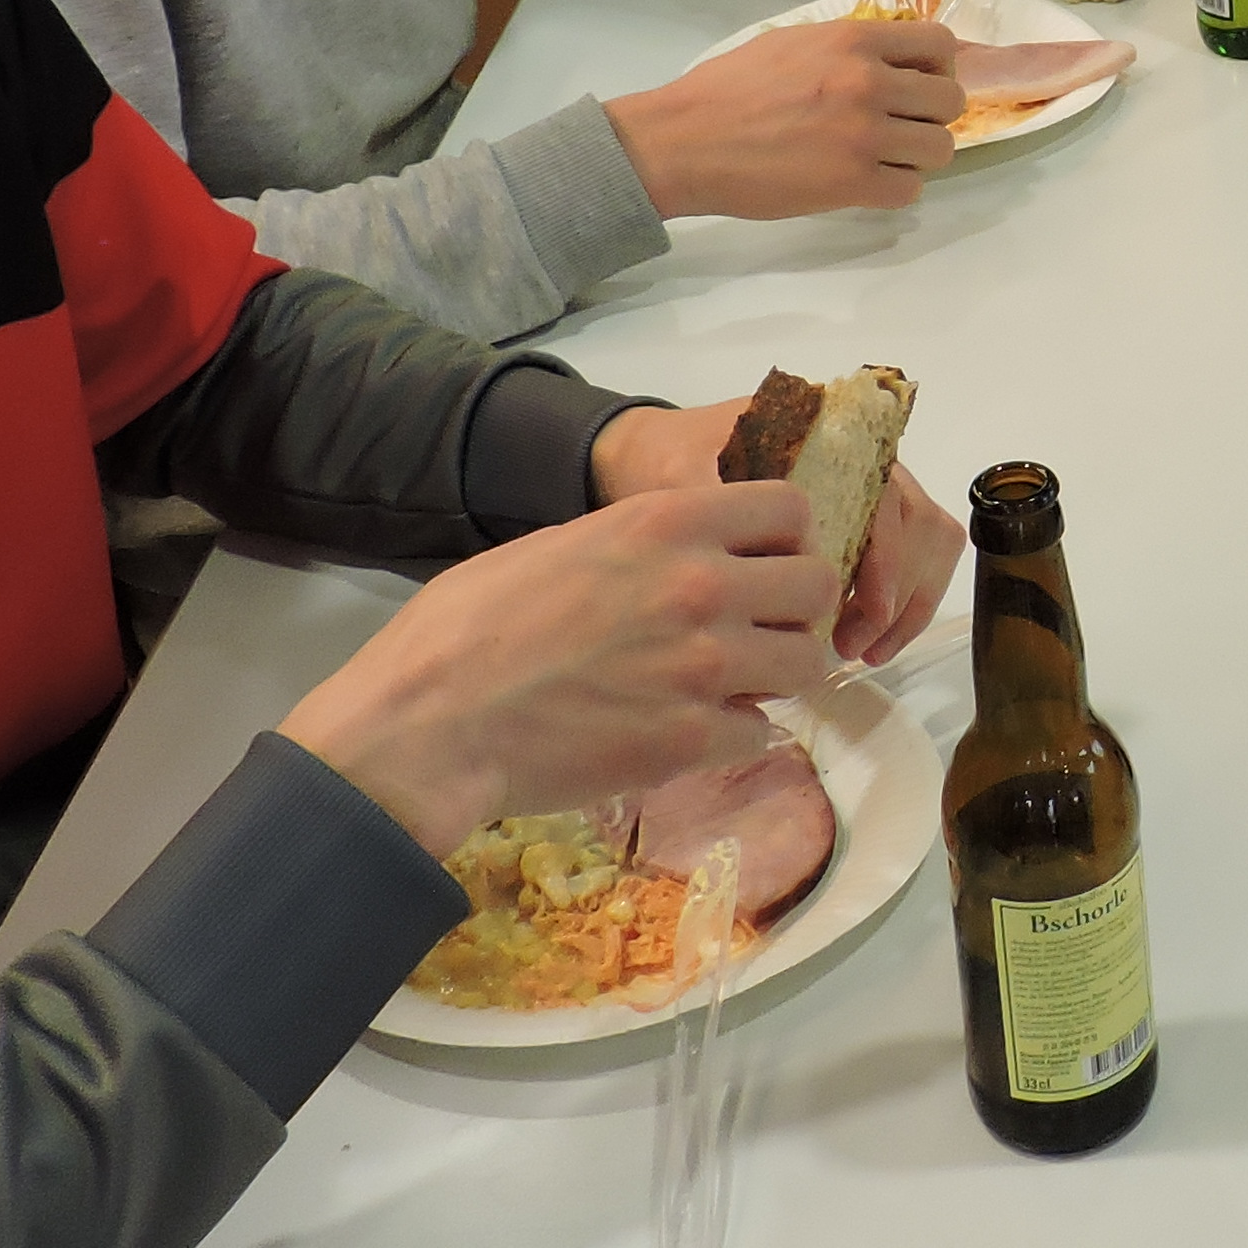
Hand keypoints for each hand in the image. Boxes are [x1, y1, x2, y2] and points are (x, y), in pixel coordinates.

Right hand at [281, 482, 847, 854]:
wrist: (431, 724)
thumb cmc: (467, 628)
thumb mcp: (560, 545)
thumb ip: (639, 545)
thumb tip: (677, 557)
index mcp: (666, 522)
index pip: (790, 507)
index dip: (787, 539)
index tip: (767, 566)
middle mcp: (702, 584)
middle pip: (816, 586)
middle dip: (795, 612)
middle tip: (759, 634)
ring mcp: (704, 664)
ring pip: (806, 663)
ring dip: (777, 677)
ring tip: (734, 687)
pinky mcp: (692, 739)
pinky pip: (760, 732)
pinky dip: (735, 735)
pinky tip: (692, 733)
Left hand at [592, 412, 963, 666]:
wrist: (651, 454)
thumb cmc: (667, 459)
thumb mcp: (678, 476)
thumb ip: (709, 503)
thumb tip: (746, 560)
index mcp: (823, 434)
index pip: (884, 493)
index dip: (887, 556)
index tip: (867, 611)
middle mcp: (859, 458)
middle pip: (919, 521)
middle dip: (900, 591)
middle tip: (854, 646)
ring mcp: (865, 491)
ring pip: (928, 543)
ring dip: (908, 602)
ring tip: (861, 651)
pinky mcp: (860, 526)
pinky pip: (910, 563)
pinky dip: (902, 607)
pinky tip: (864, 646)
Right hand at [605, 16, 960, 219]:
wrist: (683, 141)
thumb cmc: (727, 88)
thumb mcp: (793, 41)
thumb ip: (847, 47)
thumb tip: (890, 58)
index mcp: (854, 40)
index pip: (940, 43)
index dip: (937, 66)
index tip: (918, 82)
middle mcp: (869, 82)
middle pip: (951, 99)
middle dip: (931, 114)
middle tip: (901, 125)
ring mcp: (865, 135)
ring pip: (940, 148)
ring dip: (918, 155)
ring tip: (886, 157)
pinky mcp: (853, 184)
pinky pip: (911, 190)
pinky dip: (895, 189)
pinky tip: (867, 183)